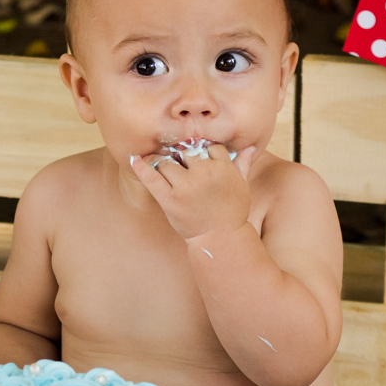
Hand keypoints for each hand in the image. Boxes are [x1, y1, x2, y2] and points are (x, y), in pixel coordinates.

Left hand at [130, 143, 254, 241]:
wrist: (220, 239)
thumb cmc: (232, 213)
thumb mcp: (242, 187)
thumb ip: (242, 165)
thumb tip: (251, 148)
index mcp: (222, 167)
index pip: (208, 146)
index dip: (203, 152)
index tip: (199, 159)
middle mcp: (203, 173)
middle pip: (186, 152)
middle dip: (182, 156)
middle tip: (180, 163)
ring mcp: (185, 186)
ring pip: (167, 162)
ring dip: (164, 163)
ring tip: (164, 168)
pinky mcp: (170, 200)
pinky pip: (152, 178)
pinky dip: (141, 167)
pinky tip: (134, 159)